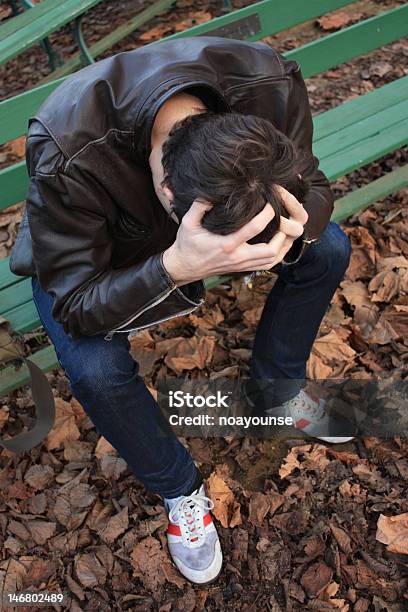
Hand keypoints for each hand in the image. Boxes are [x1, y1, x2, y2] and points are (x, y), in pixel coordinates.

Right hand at [162, 189, 306, 284]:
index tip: (270, 202)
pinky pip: (267, 266)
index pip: (254, 228)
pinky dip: (277, 255)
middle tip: (283, 219)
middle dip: (281, 234)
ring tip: (284, 229)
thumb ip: (198, 206)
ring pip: (272, 260)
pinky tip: (279, 243)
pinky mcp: (243, 269)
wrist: (184, 267)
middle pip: (270, 250)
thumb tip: (209, 191)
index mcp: (227, 244)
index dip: (267, 214)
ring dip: (282, 245)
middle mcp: (237, 257)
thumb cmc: (187, 243)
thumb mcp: (187, 223)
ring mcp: (241, 265)